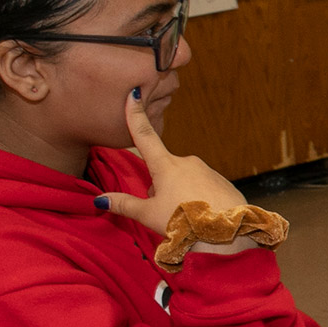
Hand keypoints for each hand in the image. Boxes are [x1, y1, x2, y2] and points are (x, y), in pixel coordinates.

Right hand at [97, 91, 251, 249]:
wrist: (228, 233)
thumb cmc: (186, 224)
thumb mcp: (149, 215)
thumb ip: (124, 204)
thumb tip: (99, 200)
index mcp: (166, 165)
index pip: (145, 134)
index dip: (135, 115)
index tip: (134, 93)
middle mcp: (187, 162)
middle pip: (162, 170)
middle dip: (158, 187)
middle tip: (165, 211)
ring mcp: (206, 170)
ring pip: (182, 180)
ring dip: (178, 194)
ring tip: (186, 218)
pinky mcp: (221, 181)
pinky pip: (201, 187)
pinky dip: (197, 198)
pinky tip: (202, 215)